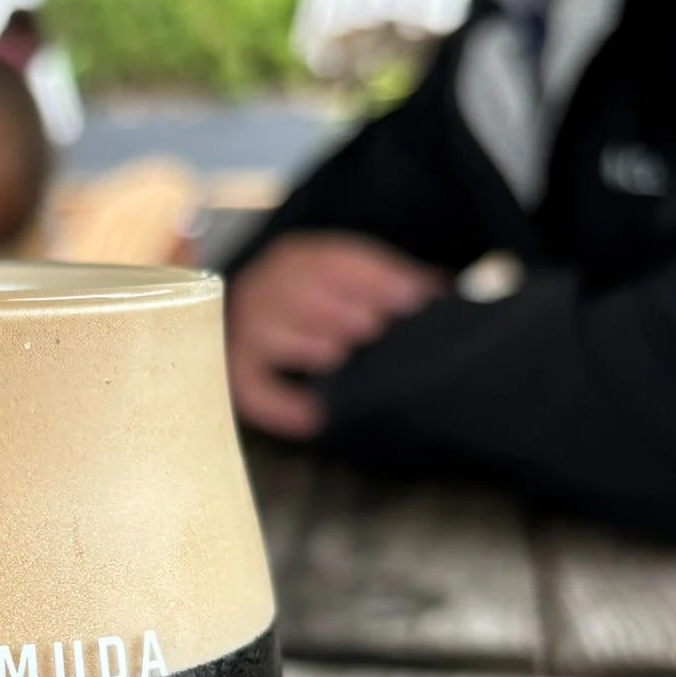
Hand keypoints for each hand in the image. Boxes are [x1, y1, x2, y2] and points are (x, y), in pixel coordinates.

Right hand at [226, 233, 449, 439]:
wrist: (250, 315)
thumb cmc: (316, 299)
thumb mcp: (350, 278)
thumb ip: (392, 284)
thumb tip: (437, 295)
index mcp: (299, 259)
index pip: (333, 261)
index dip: (373, 278)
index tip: (411, 298)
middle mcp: (265, 287)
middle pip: (292, 291)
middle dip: (334, 308)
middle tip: (370, 328)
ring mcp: (246, 329)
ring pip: (264, 332)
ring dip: (302, 341)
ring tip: (334, 355)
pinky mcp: (238, 370)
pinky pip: (249, 388)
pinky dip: (276, 405)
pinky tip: (311, 418)